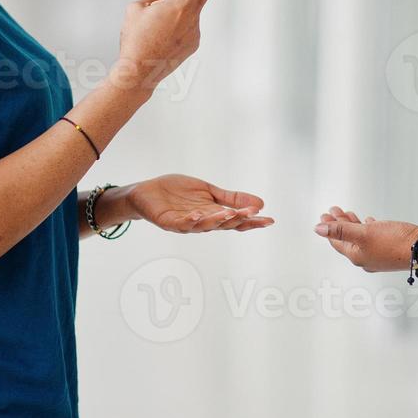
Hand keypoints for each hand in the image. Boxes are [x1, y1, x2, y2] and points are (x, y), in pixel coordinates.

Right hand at [113, 0, 227, 91]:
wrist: (138, 73)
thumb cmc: (134, 39)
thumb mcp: (134, 9)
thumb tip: (160, 1)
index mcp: (181, 1)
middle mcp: (193, 14)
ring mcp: (196, 30)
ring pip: (186, 10)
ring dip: (172, 11)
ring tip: (150, 31)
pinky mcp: (194, 43)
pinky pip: (184, 26)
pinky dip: (172, 26)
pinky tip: (157, 41)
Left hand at [129, 174, 274, 233]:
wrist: (147, 192)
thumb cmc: (177, 193)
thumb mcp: (209, 192)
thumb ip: (231, 198)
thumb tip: (261, 203)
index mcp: (213, 215)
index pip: (236, 220)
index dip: (252, 221)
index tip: (270, 220)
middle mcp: (201, 223)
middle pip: (223, 225)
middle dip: (238, 221)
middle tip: (253, 215)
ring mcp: (185, 224)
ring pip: (204, 226)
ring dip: (217, 221)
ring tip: (229, 214)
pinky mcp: (168, 222)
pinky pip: (181, 224)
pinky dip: (190, 221)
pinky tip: (198, 215)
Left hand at [314, 206, 417, 273]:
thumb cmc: (394, 241)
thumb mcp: (363, 233)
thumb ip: (340, 230)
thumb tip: (317, 229)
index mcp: (356, 256)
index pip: (336, 241)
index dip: (329, 227)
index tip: (324, 214)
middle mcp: (365, 259)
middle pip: (347, 239)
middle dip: (339, 223)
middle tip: (333, 210)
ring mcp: (378, 255)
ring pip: (360, 238)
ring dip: (352, 225)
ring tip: (348, 213)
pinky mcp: (390, 250)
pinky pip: (374, 238)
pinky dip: (368, 229)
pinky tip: (369, 221)